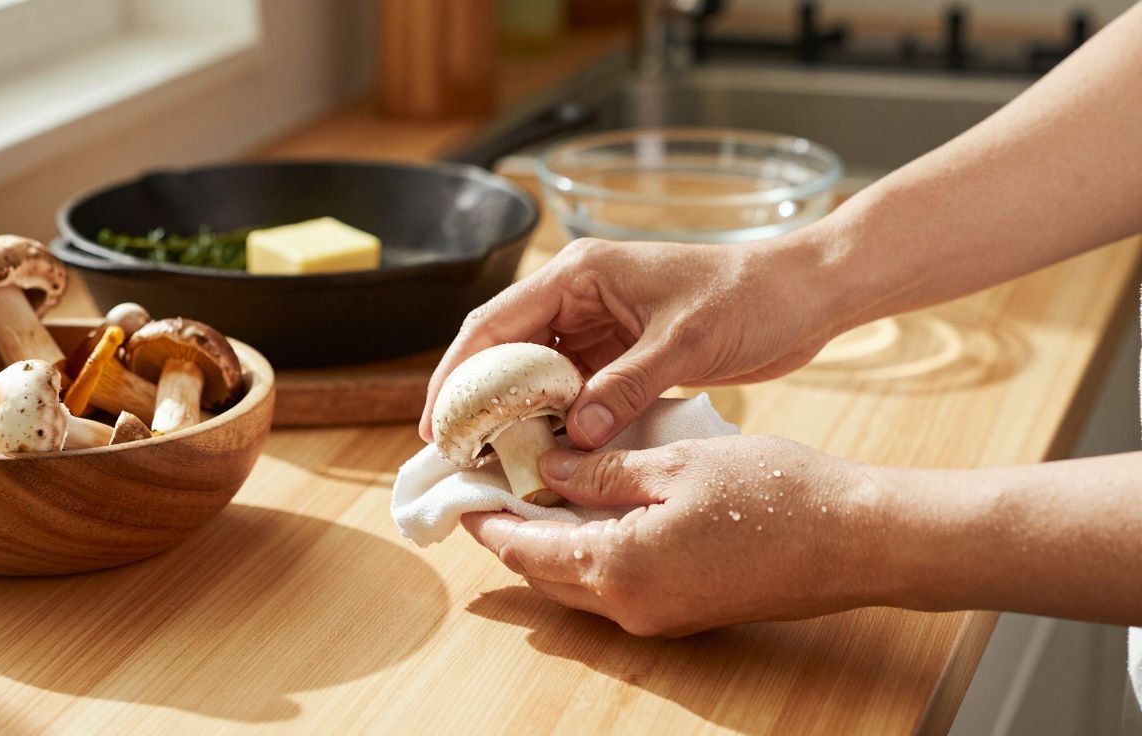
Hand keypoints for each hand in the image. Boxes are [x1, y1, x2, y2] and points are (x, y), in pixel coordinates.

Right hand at [419, 237, 843, 448]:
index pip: (495, 324)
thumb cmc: (748, 297)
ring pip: (536, 375)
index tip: (437, 423)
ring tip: (495, 464)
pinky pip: (574, 390)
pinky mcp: (621, 354)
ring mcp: (599, 327)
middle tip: (456, 454)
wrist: (802, 296)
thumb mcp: (684, 342)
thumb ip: (627, 386)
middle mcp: (578, 297)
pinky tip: (549, 456)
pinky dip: (559, 422)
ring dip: (517, 416)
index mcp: (579, 274)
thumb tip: (577, 435)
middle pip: (505, 351)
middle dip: (477, 401)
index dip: (458, 373)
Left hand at [461, 435, 885, 635]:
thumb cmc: (775, 494)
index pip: (523, 551)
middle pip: (544, 575)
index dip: (487, 521)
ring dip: (551, 544)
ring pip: (579, 583)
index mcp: (618, 569)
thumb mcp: (675, 464)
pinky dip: (590, 551)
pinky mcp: (686, 611)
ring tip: (536, 490)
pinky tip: (592, 510)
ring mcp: (661, 616)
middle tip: (492, 486)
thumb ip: (601, 472)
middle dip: (512, 533)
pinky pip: (616, 585)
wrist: (855, 539)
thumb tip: (548, 471)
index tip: (462, 492)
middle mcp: (631, 607)